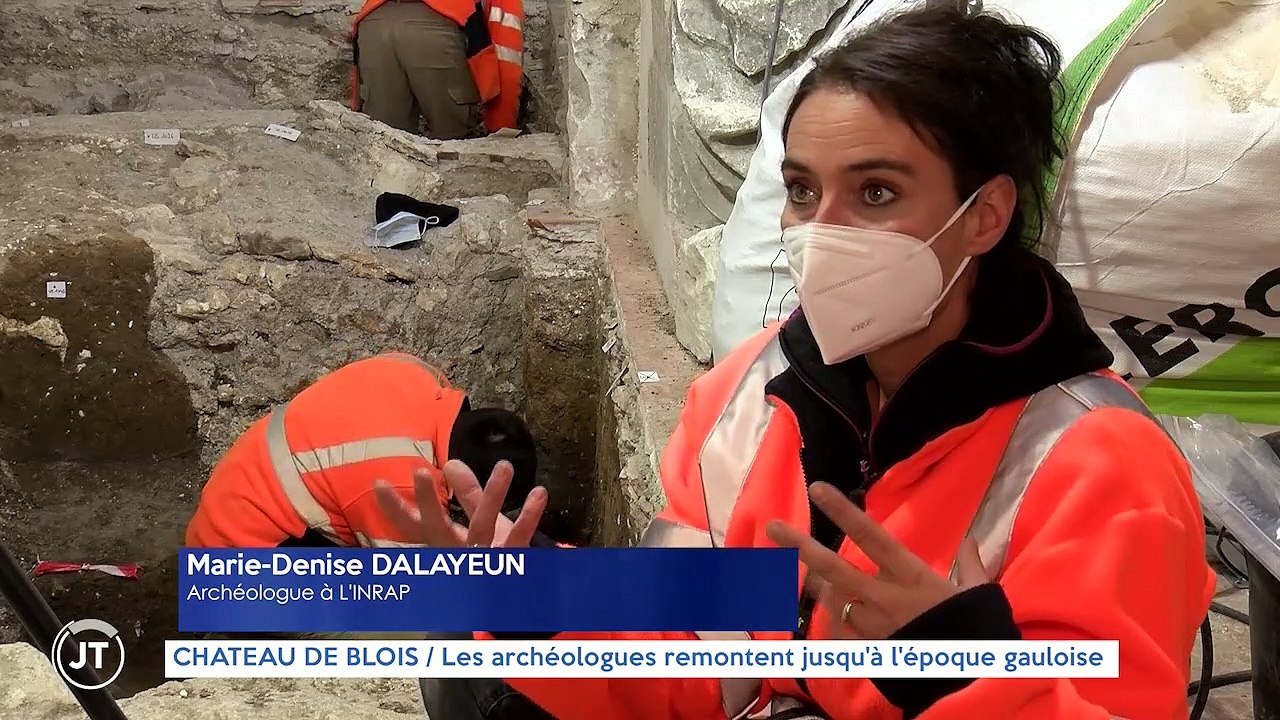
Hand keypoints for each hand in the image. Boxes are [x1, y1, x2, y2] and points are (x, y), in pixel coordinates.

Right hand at [374, 460, 548, 547]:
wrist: (515, 603)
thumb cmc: (490, 555)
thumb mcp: (473, 524)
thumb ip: (466, 494)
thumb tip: (450, 463)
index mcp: (442, 545)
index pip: (412, 527)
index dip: (395, 508)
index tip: (379, 483)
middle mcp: (456, 554)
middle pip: (437, 529)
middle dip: (428, 502)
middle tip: (420, 472)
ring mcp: (482, 561)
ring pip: (483, 527)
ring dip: (494, 495)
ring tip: (505, 465)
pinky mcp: (511, 562)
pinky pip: (520, 538)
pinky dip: (530, 516)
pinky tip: (538, 493)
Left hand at [765, 482, 989, 639]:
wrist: (967, 682)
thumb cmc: (975, 633)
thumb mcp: (978, 595)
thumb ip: (970, 566)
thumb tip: (971, 541)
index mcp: (911, 576)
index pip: (871, 537)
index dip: (843, 512)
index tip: (818, 490)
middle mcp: (884, 597)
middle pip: (833, 568)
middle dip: (800, 547)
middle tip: (772, 528)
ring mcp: (871, 626)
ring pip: (830, 597)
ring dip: (818, 583)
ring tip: (811, 574)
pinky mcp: (866, 650)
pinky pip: (837, 628)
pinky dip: (831, 616)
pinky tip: (830, 610)